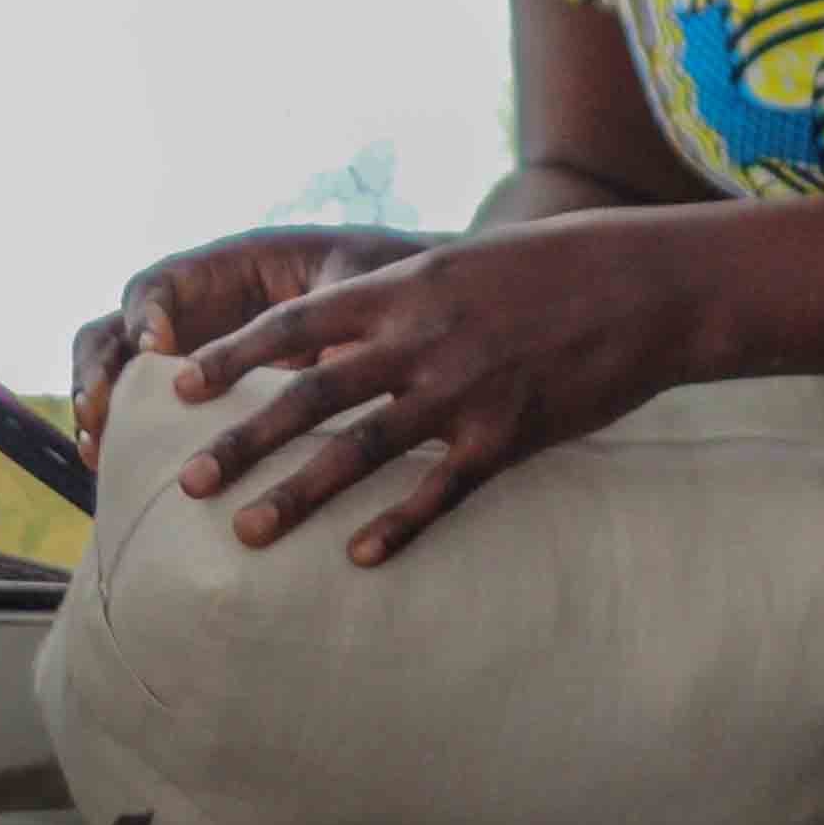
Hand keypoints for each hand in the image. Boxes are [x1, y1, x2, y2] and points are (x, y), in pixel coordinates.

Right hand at [67, 227, 434, 465]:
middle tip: (100, 408)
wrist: (403, 319)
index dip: (146, 312)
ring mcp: (185, 358)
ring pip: (115, 378)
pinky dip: (122, 439)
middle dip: (98, 369)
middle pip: (114, 332)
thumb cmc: (377, 284)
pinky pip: (143, 418)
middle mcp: (189, 313)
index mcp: (221, 270)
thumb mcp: (360, 284)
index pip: (159, 285)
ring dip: (96, 409)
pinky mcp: (193, 401)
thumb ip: (337, 309)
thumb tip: (331, 358)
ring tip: (96, 448)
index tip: (157, 348)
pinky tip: (115, 471)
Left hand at [167, 208, 699, 564]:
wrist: (643, 285)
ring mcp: (463, 390)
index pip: (295, 325)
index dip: (233, 357)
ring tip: (248, 533)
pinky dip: (397, 527)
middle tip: (189, 482)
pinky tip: (359, 560)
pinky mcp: (507, 435)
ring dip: (299, 495)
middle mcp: (421, 338)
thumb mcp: (459, 264)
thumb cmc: (549, 269)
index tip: (180, 385)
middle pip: (311, 397)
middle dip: (244, 442)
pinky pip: (441, 491)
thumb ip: (397, 297)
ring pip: (361, 452)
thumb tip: (334, 333)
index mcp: (404, 287)